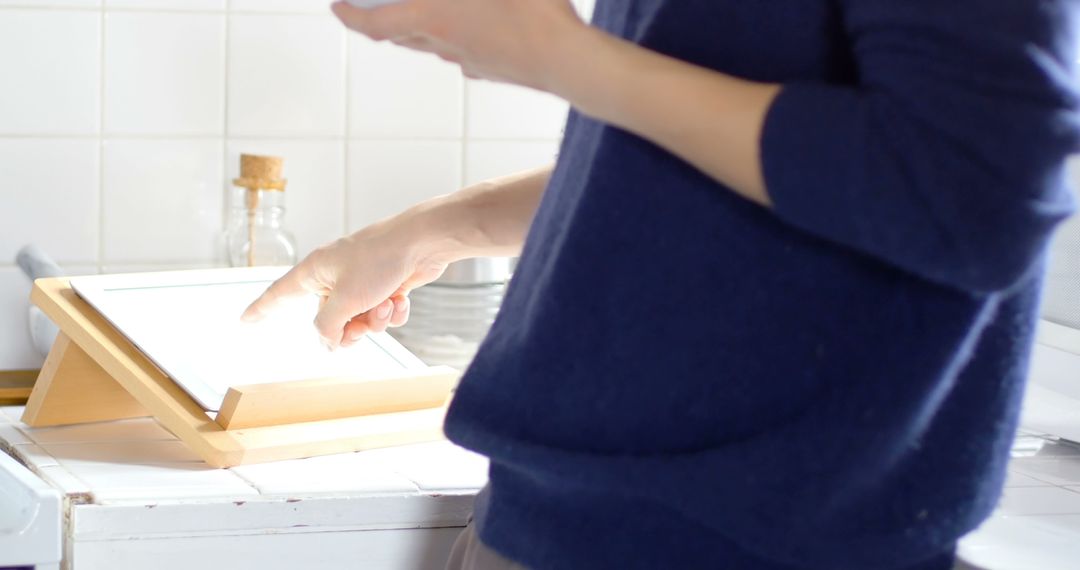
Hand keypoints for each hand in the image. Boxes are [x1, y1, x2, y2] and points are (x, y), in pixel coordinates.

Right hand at [242, 217, 448, 349]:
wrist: (423, 241)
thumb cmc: (380, 260)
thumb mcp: (346, 300)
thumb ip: (327, 326)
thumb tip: (326, 342)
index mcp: (314, 270)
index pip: (279, 294)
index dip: (261, 309)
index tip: (244, 322)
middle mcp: (334, 274)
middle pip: (329, 319)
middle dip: (350, 328)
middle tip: (364, 323)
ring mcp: (360, 279)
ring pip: (359, 319)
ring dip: (376, 319)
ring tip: (387, 303)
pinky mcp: (385, 283)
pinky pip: (381, 311)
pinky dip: (392, 311)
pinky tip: (402, 299)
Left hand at [330, 0, 586, 89]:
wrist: (566, 59)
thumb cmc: (531, 8)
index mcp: (433, 18)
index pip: (376, 25)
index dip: (350, 18)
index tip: (336, 9)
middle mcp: (445, 45)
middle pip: (403, 38)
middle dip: (386, 22)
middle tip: (376, 9)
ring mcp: (470, 62)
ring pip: (436, 46)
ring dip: (424, 30)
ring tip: (431, 12)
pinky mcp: (495, 69)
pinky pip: (468, 55)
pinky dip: (461, 40)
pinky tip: (478, 29)